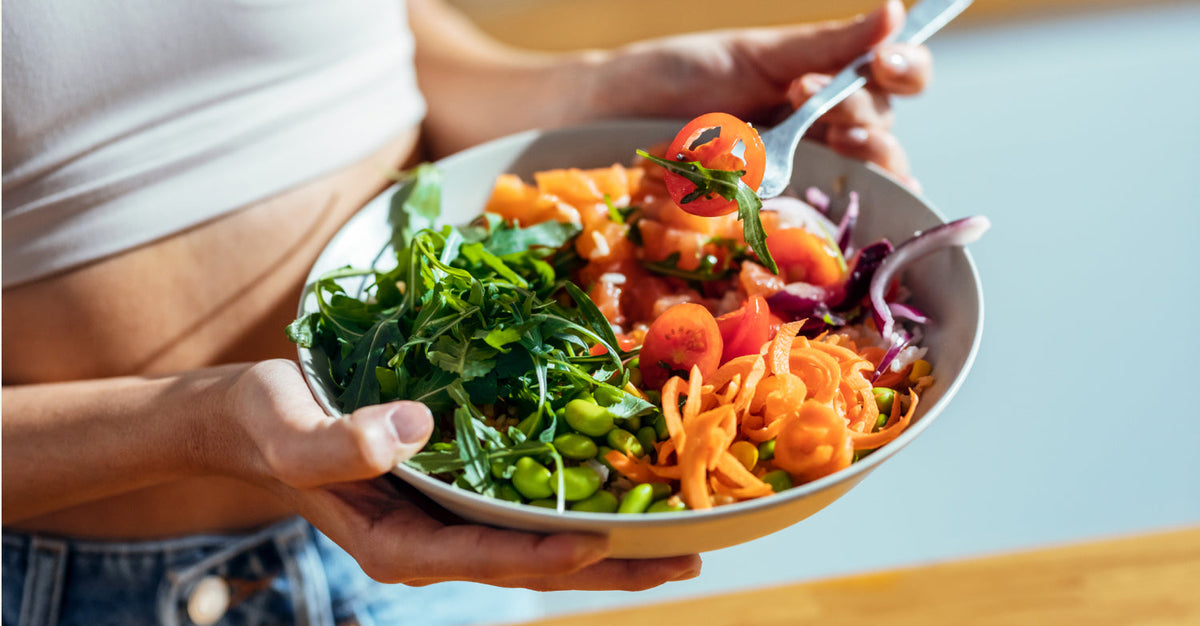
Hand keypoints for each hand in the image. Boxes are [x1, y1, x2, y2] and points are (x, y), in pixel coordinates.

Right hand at [222, 360, 700, 588]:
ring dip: (607, 544)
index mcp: (396, 545)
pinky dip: (572, 504)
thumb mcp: (289, 432)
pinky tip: (620, 492)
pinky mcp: (457, 491)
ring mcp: (448, 520)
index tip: (604, 543)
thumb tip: (410, 430)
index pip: (483, 557)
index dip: (543, 555)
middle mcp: (432, 542)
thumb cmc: (267, 424)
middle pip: (530, 565)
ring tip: (677, 540)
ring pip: (537, 541)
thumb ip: (337, 446)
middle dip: (607, 568)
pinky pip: (524, 508)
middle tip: (684, 559)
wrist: (258, 418)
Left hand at [571, 0, 930, 188]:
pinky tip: (821, 205)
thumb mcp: (755, 54)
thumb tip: (892, 9)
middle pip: (883, 136)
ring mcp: (800, 181)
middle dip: (865, 118)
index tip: (884, 62)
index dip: (905, 70)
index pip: (894, 82)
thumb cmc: (680, 78)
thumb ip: (824, 44)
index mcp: (826, 90)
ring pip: (863, 183)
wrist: (611, 116)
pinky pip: (818, 228)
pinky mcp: (771, 221)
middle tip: (815, 98)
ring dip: (859, 160)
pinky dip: (833, 220)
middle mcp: (823, 138)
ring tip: (831, 140)